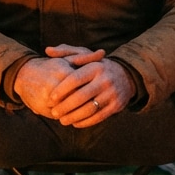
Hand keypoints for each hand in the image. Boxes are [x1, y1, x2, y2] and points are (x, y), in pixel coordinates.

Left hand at [13, 45, 132, 125]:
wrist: (126, 76)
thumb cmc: (96, 66)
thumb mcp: (84, 55)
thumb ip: (66, 52)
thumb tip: (47, 50)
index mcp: (95, 67)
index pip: (75, 79)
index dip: (61, 90)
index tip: (50, 98)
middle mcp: (105, 80)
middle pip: (81, 96)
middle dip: (65, 107)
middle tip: (53, 113)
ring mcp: (112, 93)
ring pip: (90, 109)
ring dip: (74, 117)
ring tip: (62, 120)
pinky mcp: (117, 105)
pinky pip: (99, 117)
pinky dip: (85, 122)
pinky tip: (75, 123)